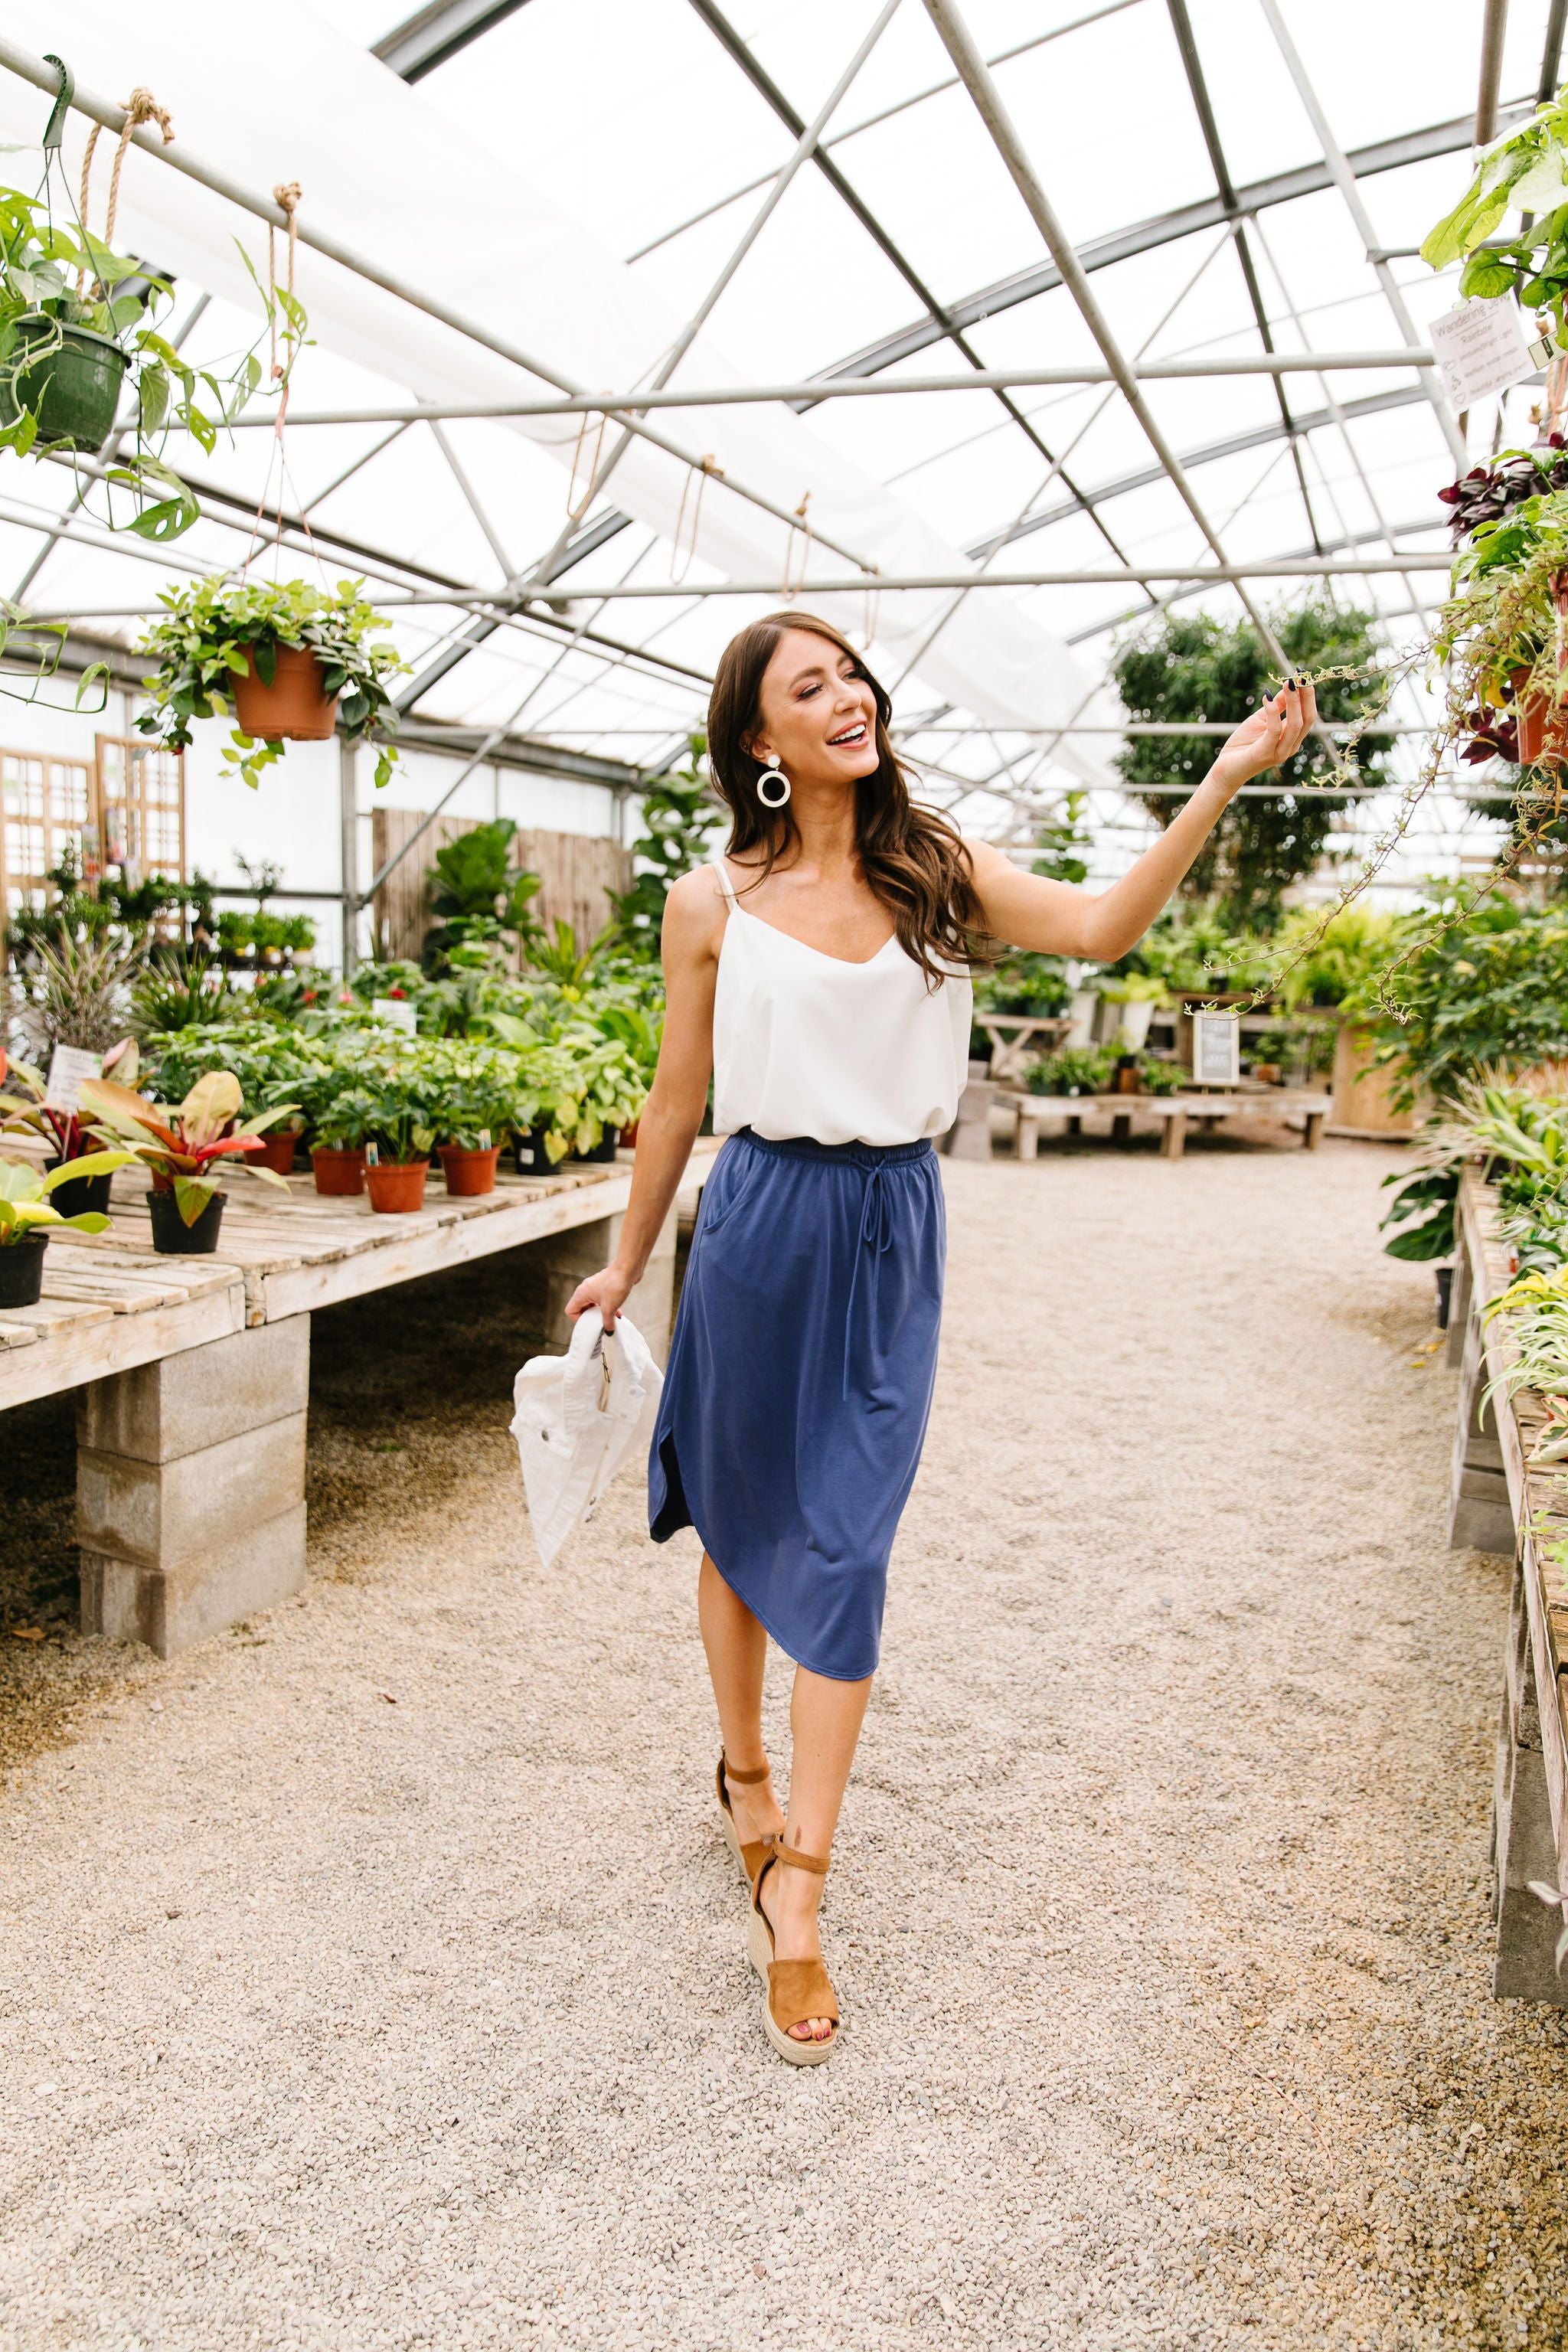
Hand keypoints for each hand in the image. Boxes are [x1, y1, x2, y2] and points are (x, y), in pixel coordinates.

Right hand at [565, 1263, 634, 1331]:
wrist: (629, 1268)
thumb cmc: (616, 1284)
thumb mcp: (610, 1308)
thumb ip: (607, 1322)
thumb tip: (608, 1331)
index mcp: (581, 1293)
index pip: (570, 1310)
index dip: (578, 1320)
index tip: (590, 1325)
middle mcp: (586, 1289)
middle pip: (582, 1308)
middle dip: (592, 1318)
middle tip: (600, 1325)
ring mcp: (596, 1287)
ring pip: (594, 1304)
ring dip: (602, 1313)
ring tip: (611, 1320)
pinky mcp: (606, 1286)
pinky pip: (604, 1300)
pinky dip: (609, 1307)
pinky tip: (618, 1313)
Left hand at [1209, 678, 1318, 799]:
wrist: (1226, 769)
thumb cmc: (1244, 744)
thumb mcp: (1262, 719)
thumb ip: (1278, 706)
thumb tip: (1289, 686)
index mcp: (1293, 738)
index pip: (1308, 714)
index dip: (1308, 694)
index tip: (1302, 674)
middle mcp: (1291, 746)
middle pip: (1307, 719)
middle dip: (1305, 695)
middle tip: (1299, 675)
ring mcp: (1279, 752)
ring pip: (1295, 724)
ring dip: (1293, 701)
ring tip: (1287, 683)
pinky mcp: (1264, 754)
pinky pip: (1273, 730)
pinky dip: (1272, 712)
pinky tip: (1266, 698)